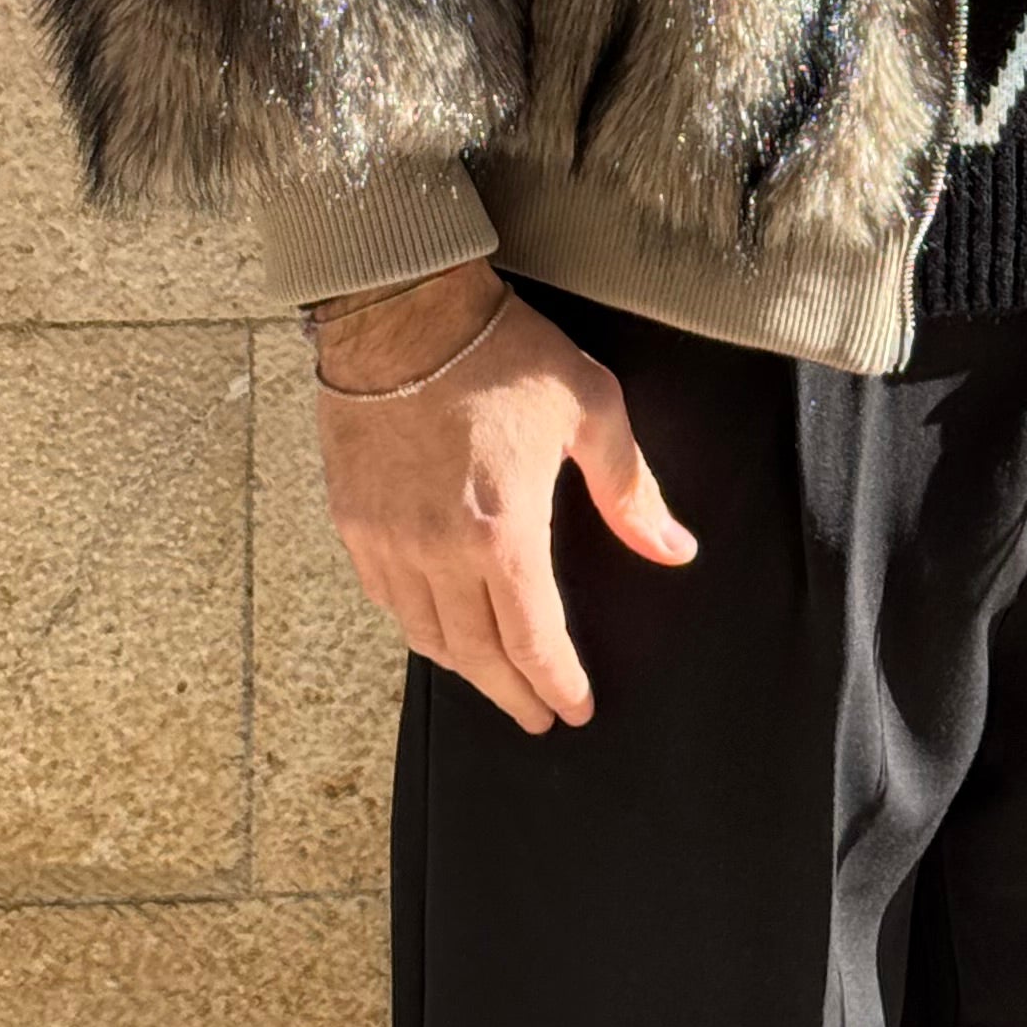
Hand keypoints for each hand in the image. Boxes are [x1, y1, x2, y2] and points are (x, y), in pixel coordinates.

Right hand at [307, 258, 696, 734]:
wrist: (402, 312)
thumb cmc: (500, 352)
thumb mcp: (590, 408)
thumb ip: (629, 489)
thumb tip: (672, 548)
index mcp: (503, 532)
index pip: (535, 641)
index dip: (558, 684)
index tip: (575, 708)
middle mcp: (438, 552)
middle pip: (478, 656)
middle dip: (513, 693)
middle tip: (536, 715)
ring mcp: (388, 541)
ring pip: (426, 636)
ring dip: (465, 667)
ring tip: (495, 677)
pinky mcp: (353, 522)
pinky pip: (386, 599)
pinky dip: (417, 626)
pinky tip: (438, 626)